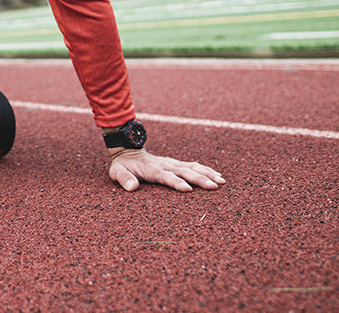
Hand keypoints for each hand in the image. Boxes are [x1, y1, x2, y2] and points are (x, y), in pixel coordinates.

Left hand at [108, 148, 224, 191]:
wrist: (127, 150)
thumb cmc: (123, 165)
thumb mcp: (117, 172)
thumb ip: (124, 178)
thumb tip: (132, 187)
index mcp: (152, 169)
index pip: (166, 176)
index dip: (176, 182)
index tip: (188, 189)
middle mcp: (165, 165)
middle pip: (184, 172)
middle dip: (200, 179)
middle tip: (215, 186)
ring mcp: (172, 163)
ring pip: (192, 168)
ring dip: (207, 174)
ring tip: (221, 181)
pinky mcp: (176, 164)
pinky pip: (193, 166)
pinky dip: (206, 170)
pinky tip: (218, 176)